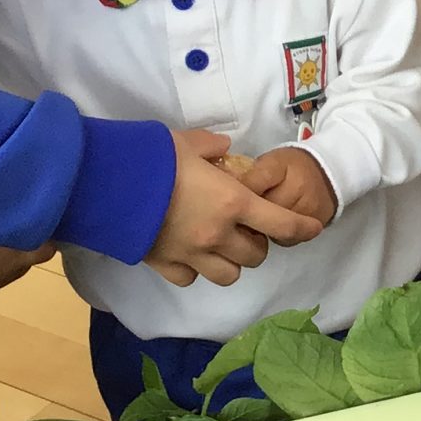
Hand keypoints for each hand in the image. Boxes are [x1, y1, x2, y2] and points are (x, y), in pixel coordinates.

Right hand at [145, 128, 324, 286]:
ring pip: (229, 275)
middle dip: (257, 245)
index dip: (302, 229)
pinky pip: (191, 278)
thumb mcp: (187, 142)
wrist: (107, 185)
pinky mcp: (167, 266)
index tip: (312, 229)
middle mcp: (219, 234)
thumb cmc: (152, 159)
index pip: (281, 224)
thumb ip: (211, 148)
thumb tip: (223, 149)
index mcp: (233, 202)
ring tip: (221, 247)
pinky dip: (195, 270)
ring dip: (231, 262)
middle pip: (256, 256)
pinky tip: (188, 254)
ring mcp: (193, 254)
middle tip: (247, 230)